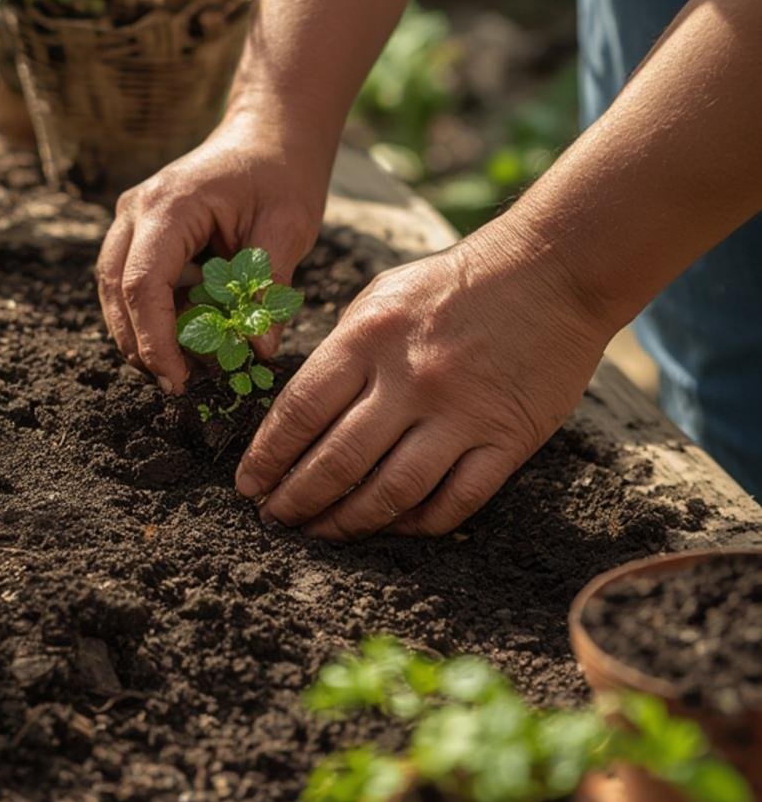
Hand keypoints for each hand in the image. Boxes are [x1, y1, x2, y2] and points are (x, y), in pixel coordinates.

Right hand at [96, 108, 330, 391]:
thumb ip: (268, 288)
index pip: (144, 284)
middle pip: (117, 290)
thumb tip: (259, 350)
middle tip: (177, 385)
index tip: (178, 380)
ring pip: (115, 288)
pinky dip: (151, 313)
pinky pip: (132, 279)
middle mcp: (137, 209)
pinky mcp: (141, 230)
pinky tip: (184, 337)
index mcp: (170, 205)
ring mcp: (133, 218)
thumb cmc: (281, 174)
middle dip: (140, 344)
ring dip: (140, 332)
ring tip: (180, 368)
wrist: (269, 133)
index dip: (155, 340)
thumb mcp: (289, 228)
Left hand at [234, 221, 613, 538]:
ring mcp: (462, 413)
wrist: (553, 268)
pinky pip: (454, 501)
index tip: (249, 484)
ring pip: (391, 492)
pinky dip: (417, 523)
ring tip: (320, 533)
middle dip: (296, 500)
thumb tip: (300, 410)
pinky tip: (391, 526)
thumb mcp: (383, 297)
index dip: (267, 457)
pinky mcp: (508, 439)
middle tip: (276, 518)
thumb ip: (342, 350)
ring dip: (347, 522)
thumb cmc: (457, 283)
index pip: (300, 412)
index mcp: (370, 338)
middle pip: (337, 461)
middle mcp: (411, 379)